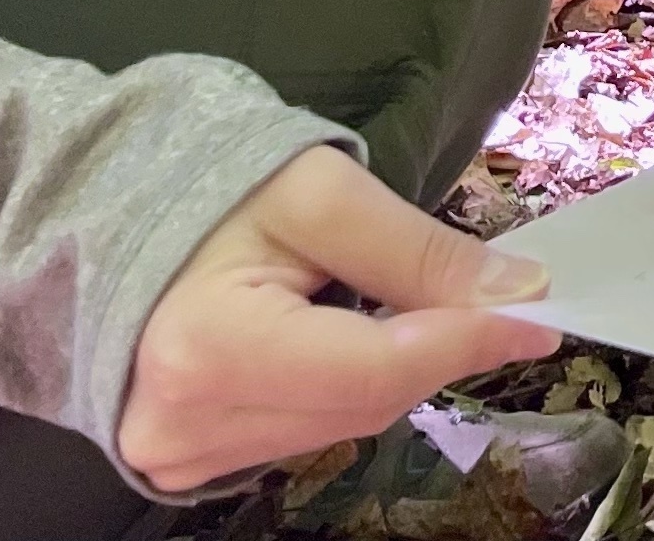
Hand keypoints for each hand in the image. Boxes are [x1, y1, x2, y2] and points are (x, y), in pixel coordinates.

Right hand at [119, 148, 558, 494]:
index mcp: (208, 351)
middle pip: (364, 402)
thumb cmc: (212, 189)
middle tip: (495, 301)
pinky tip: (336, 337)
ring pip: (341, 423)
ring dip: (389, 368)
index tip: (541, 313)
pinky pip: (305, 433)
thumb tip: (518, 293)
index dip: (466, 340)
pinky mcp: (186, 463)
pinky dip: (344, 387)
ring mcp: (179, 456)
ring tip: (387, 301)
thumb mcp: (320, 193)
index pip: (375, 369)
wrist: (111, 220)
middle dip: (436, 349)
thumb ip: (416, 249)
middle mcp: (185, 426)